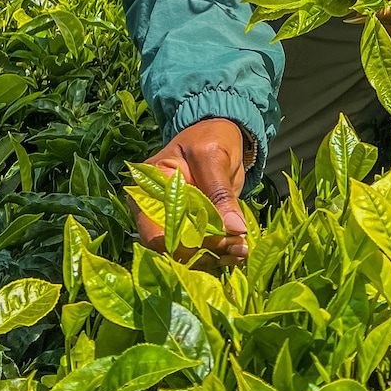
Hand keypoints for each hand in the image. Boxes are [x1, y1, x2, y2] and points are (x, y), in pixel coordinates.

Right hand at [132, 119, 248, 263]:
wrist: (218, 133)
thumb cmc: (209, 137)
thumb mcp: (213, 155)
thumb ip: (219, 192)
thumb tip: (234, 229)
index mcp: (147, 190)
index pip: (156, 233)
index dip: (186, 244)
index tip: (221, 239)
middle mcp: (153, 212)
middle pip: (171, 250)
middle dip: (205, 253)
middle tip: (239, 246)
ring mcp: (172, 222)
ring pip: (186, 256)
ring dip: (215, 257)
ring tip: (243, 249)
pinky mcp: (190, 229)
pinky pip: (199, 251)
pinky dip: (219, 254)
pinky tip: (239, 250)